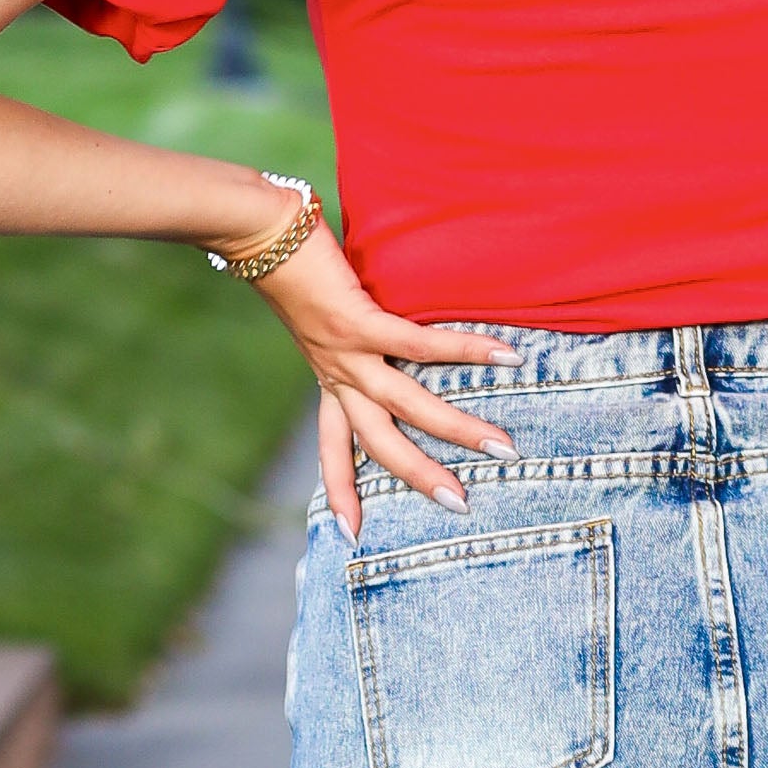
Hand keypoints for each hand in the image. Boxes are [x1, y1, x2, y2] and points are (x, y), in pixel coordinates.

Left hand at [258, 223, 515, 535]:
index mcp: (327, 379)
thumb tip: (390, 336)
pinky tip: (507, 354)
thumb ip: (354, 335)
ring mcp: (346, 352)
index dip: (341, 493)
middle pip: (379, 442)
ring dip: (457, 430)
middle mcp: (336, 375)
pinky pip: (419, 345)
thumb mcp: (323, 317)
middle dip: (420, 477)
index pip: (333, 449)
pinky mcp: (358, 320)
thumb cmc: (295, 265)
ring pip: (406, 405)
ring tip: (503, 448)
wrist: (260, 231)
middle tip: (462, 507)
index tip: (351, 536)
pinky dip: (466, 349)